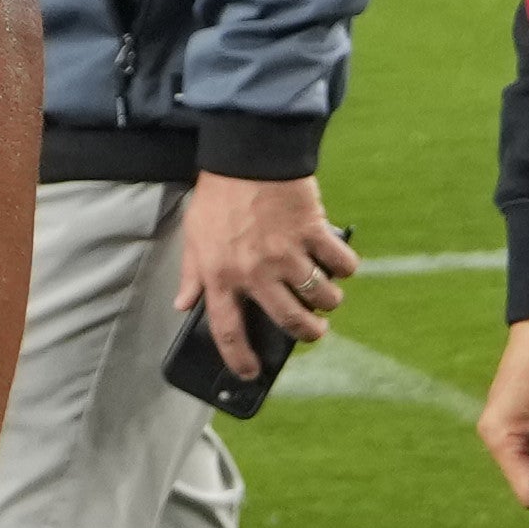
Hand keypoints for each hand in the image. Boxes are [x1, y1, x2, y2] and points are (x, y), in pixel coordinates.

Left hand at [176, 173, 354, 378]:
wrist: (247, 154)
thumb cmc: (219, 195)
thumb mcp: (194, 236)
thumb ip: (192, 274)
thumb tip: (182, 304)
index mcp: (221, 276)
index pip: (228, 331)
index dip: (239, 359)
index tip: (250, 373)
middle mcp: (255, 271)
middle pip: (290, 321)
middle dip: (308, 334)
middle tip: (314, 332)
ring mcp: (287, 253)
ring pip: (320, 296)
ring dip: (329, 302)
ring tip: (328, 297)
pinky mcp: (312, 231)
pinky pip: (340, 262)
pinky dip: (345, 267)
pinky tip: (340, 264)